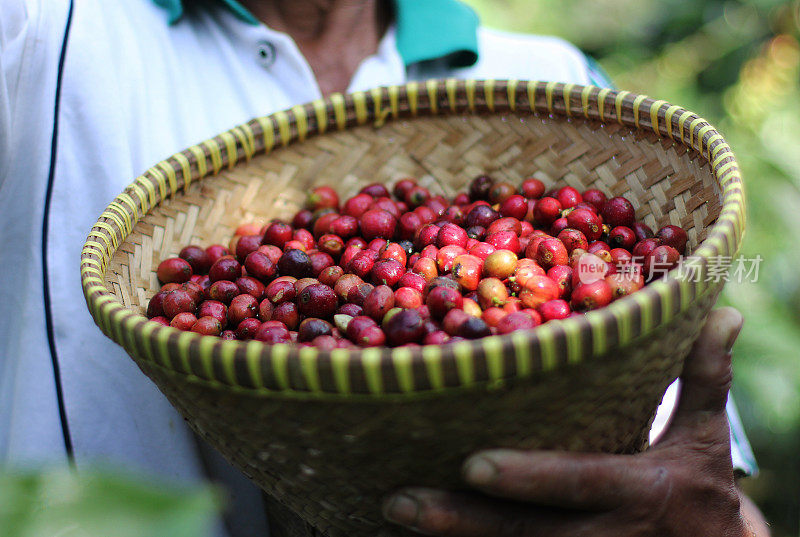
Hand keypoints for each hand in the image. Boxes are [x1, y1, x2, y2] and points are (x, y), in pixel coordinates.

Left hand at [383, 307, 752, 535]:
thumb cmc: (700, 490)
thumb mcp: (705, 436)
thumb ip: (703, 376)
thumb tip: (722, 312)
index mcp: (642, 492)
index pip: (580, 482)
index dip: (529, 478)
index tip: (472, 465)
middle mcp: (609, 535)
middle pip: (528, 534)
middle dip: (463, 521)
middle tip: (401, 499)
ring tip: (395, 510)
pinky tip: (423, 535)